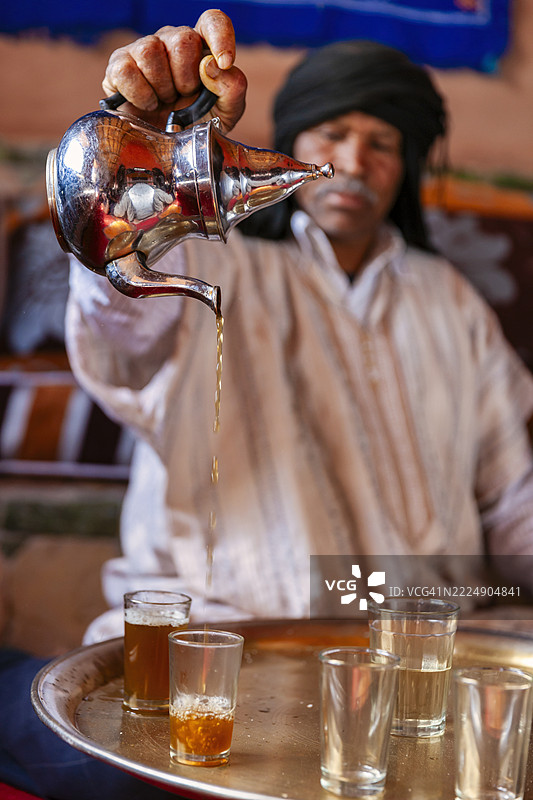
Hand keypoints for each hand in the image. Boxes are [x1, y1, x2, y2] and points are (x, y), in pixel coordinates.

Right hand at [102, 9, 246, 131]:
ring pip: (150, 50)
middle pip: (182, 39)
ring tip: (165, 101)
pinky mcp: (119, 67)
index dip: (220, 37)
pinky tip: (147, 104)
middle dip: (186, 78)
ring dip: (162, 86)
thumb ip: (232, 87)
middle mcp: (172, 42)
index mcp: (202, 48)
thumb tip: (211, 65)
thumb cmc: (197, 125)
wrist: (168, 151)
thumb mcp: (226, 112)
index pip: (213, 22)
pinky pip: (126, 70)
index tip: (225, 63)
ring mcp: (143, 51)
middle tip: (183, 96)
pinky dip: (140, 94)